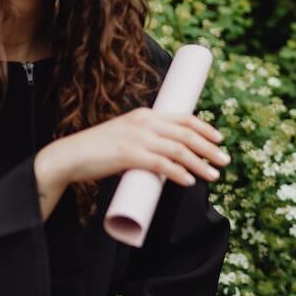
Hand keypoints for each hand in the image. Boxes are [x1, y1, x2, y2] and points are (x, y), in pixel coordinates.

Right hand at [34, 108, 228, 218]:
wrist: (69, 156)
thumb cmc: (99, 150)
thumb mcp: (127, 136)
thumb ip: (147, 142)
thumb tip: (169, 157)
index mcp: (145, 115)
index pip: (183, 118)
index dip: (204, 128)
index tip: (219, 139)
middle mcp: (144, 123)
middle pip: (186, 134)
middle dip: (209, 148)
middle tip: (225, 160)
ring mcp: (137, 138)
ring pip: (178, 150)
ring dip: (200, 164)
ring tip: (213, 175)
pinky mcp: (128, 156)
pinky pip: (161, 164)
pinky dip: (178, 173)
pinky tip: (189, 180)